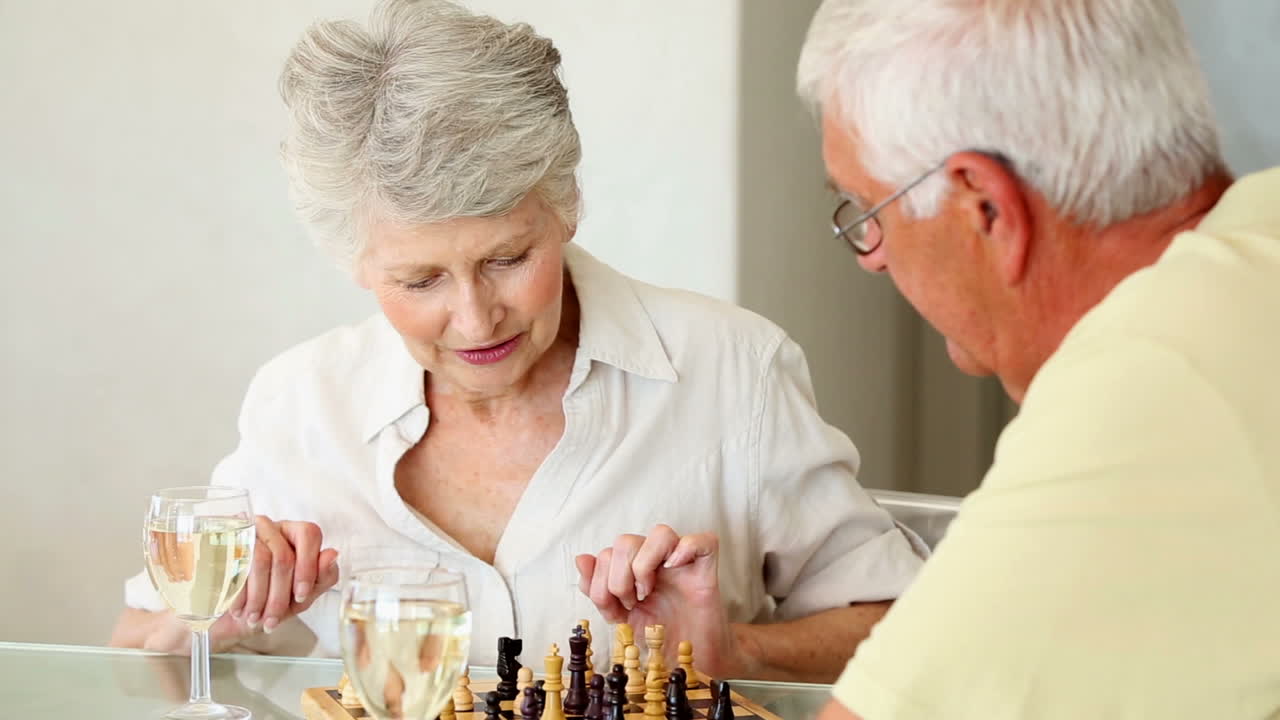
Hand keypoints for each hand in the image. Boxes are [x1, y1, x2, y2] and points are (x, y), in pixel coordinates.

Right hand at [223, 516, 338, 635]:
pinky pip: (233, 565)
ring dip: (258, 597)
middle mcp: (271, 527)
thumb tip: (333, 554)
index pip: (309, 534)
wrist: (227, 616)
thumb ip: (322, 577)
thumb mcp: (301, 597)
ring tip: (255, 618)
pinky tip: (238, 610)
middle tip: (272, 620)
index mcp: (295, 534)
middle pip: (283, 555)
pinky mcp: (220, 543)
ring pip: (259, 560)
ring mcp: (243, 531)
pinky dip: (239, 593)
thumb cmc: (269, 602)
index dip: (307, 567)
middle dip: (279, 595)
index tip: (300, 596)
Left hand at [575, 525, 741, 677]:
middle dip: (618, 577)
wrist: (691, 661)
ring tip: (646, 593)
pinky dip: (685, 549)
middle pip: (626, 541)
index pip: (606, 553)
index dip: (601, 581)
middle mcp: (655, 560)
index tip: (615, 608)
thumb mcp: (619, 619)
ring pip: (660, 533)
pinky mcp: (706, 569)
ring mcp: (682, 562)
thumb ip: (599, 592)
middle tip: (631, 603)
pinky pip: (702, 540)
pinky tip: (674, 569)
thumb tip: (581, 559)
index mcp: (633, 569)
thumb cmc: (660, 638)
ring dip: (644, 565)